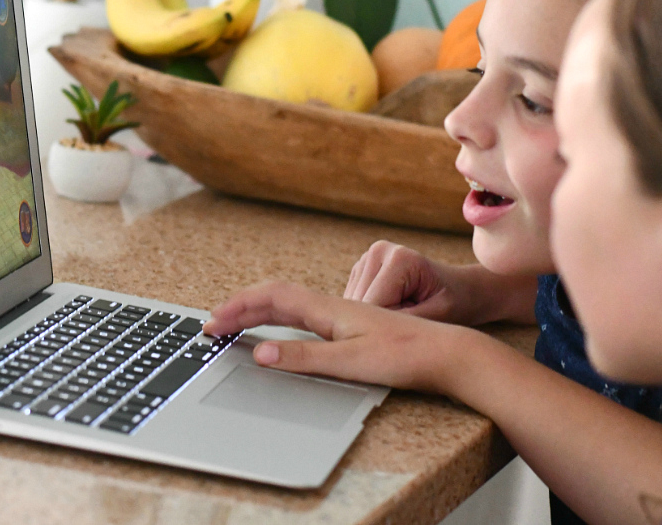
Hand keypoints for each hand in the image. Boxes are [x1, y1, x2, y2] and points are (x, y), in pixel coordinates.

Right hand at [204, 281, 468, 391]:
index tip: (213, 323)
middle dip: (241, 308)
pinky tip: (281, 333)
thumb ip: (305, 358)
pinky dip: (281, 320)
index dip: (239, 308)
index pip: (273, 298)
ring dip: (259, 311)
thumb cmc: (406, 356)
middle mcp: (335, 306)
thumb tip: (262, 354)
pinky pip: (306, 315)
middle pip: (278, 297)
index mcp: (330, 310)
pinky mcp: (354, 326)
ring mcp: (345, 315)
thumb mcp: (351, 363)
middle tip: (213, 325)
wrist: (448, 353)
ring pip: (291, 304)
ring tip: (235, 324)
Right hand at [344, 240, 459, 320]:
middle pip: (358, 304)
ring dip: (373, 318)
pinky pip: (352, 304)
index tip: (413, 326)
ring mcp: (366, 258)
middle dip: (379, 321)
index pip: (373, 305)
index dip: (388, 325)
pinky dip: (369, 314)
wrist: (459, 289)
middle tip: (410, 320)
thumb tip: (372, 331)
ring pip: (352, 306)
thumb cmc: (454, 302)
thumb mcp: (438, 316)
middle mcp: (378, 252)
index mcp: (399, 258)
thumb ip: (405, 321)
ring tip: (404, 313)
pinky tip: (393, 309)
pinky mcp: (360, 270)